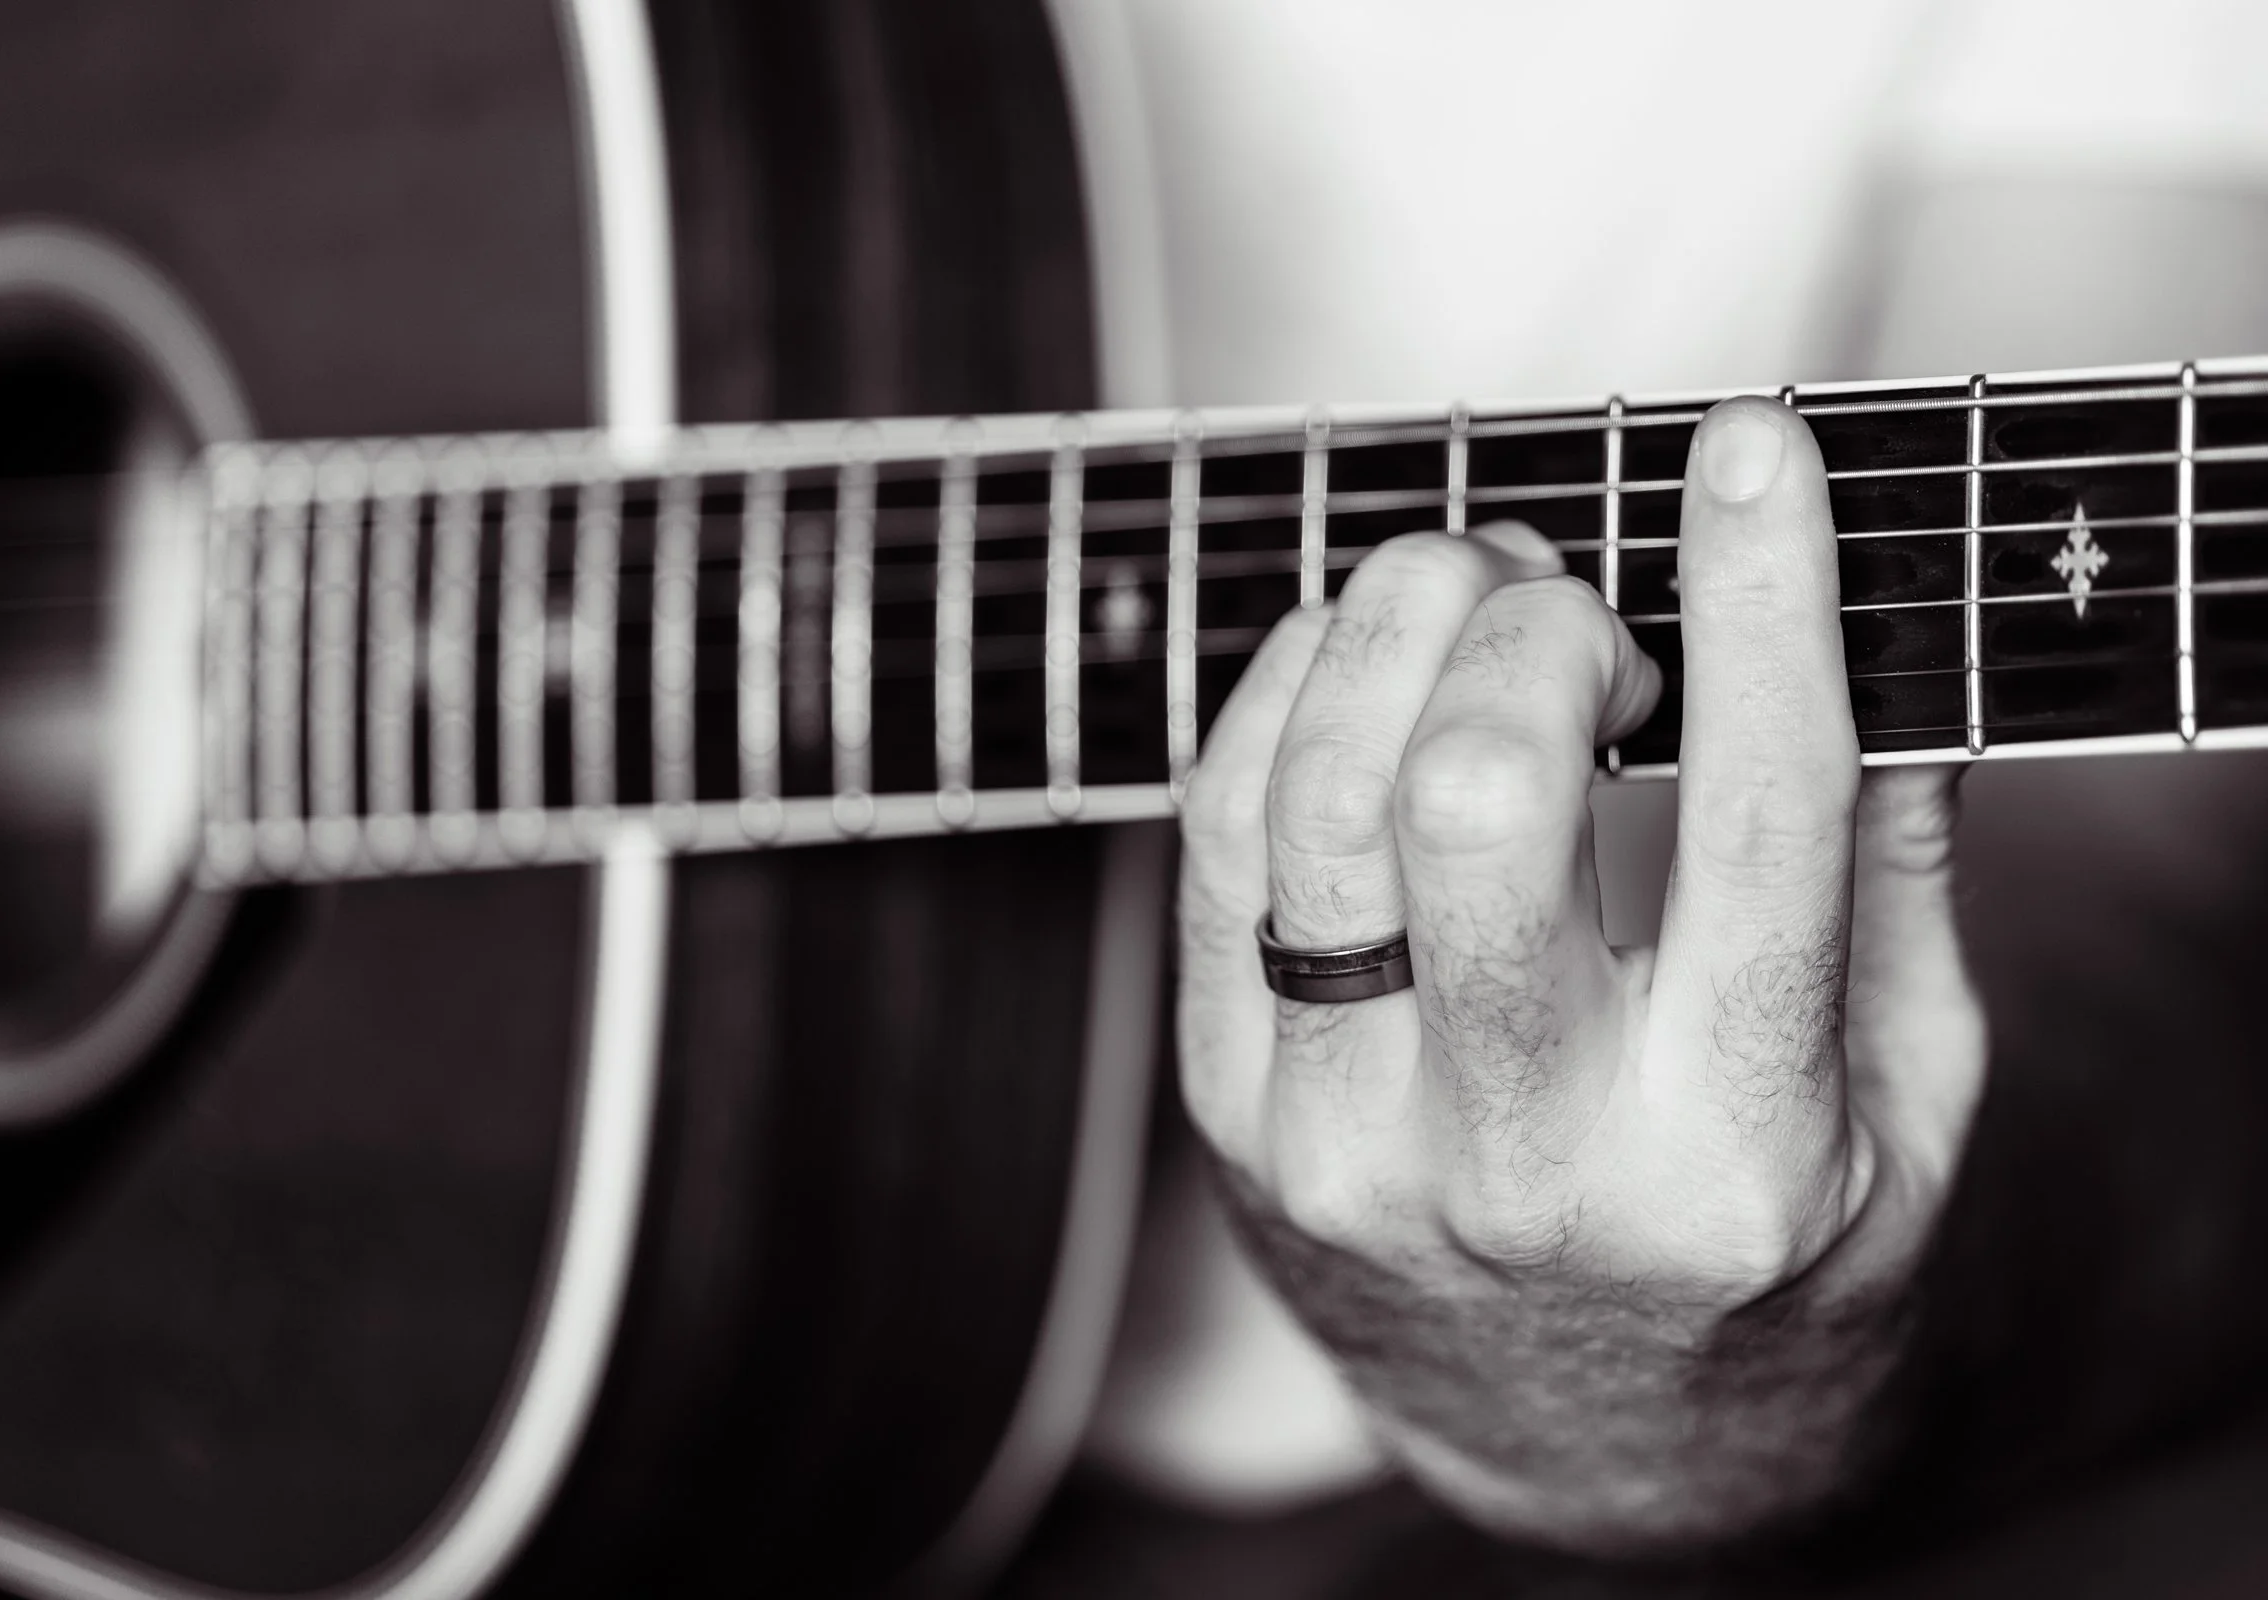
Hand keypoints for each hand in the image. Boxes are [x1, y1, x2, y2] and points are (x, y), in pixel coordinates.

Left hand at [1176, 396, 1986, 1553]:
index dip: (1760, 601)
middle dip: (1533, 623)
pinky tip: (1364, 668)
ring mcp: (1344, 1147)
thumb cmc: (1773, 1243)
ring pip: (1316, 801)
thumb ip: (1892, 872)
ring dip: (1395, 627)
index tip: (1754, 451)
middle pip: (1477, 798)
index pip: (1761, 824)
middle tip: (1582, 600)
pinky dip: (1286, 698)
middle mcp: (1519, 1164)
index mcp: (1734, 1157)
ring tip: (1471, 597)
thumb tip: (1852, 625)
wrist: (1597, 1447)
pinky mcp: (1232, 1120)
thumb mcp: (1910, 1096)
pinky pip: (1218, 843)